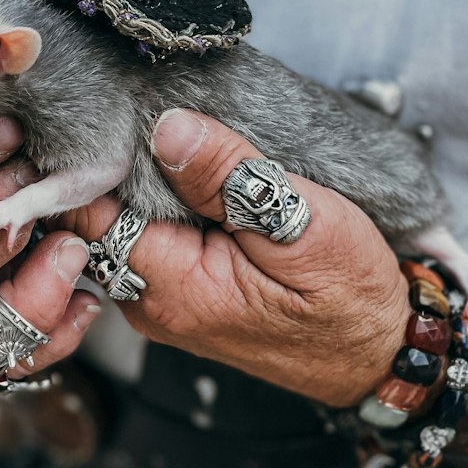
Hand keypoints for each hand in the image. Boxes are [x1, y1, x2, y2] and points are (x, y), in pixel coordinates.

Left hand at [61, 109, 411, 406]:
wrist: (379, 354)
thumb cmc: (353, 298)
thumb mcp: (305, 224)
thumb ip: (231, 177)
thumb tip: (168, 129)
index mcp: (175, 286)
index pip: (88, 213)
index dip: (94, 159)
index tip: (118, 114)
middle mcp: (153, 302)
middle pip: (97, 218)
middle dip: (118, 165)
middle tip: (152, 112)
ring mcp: (163, 303)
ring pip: (122, 226)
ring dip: (143, 183)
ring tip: (182, 142)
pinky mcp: (181, 296)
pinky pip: (149, 240)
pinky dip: (163, 206)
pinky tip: (195, 179)